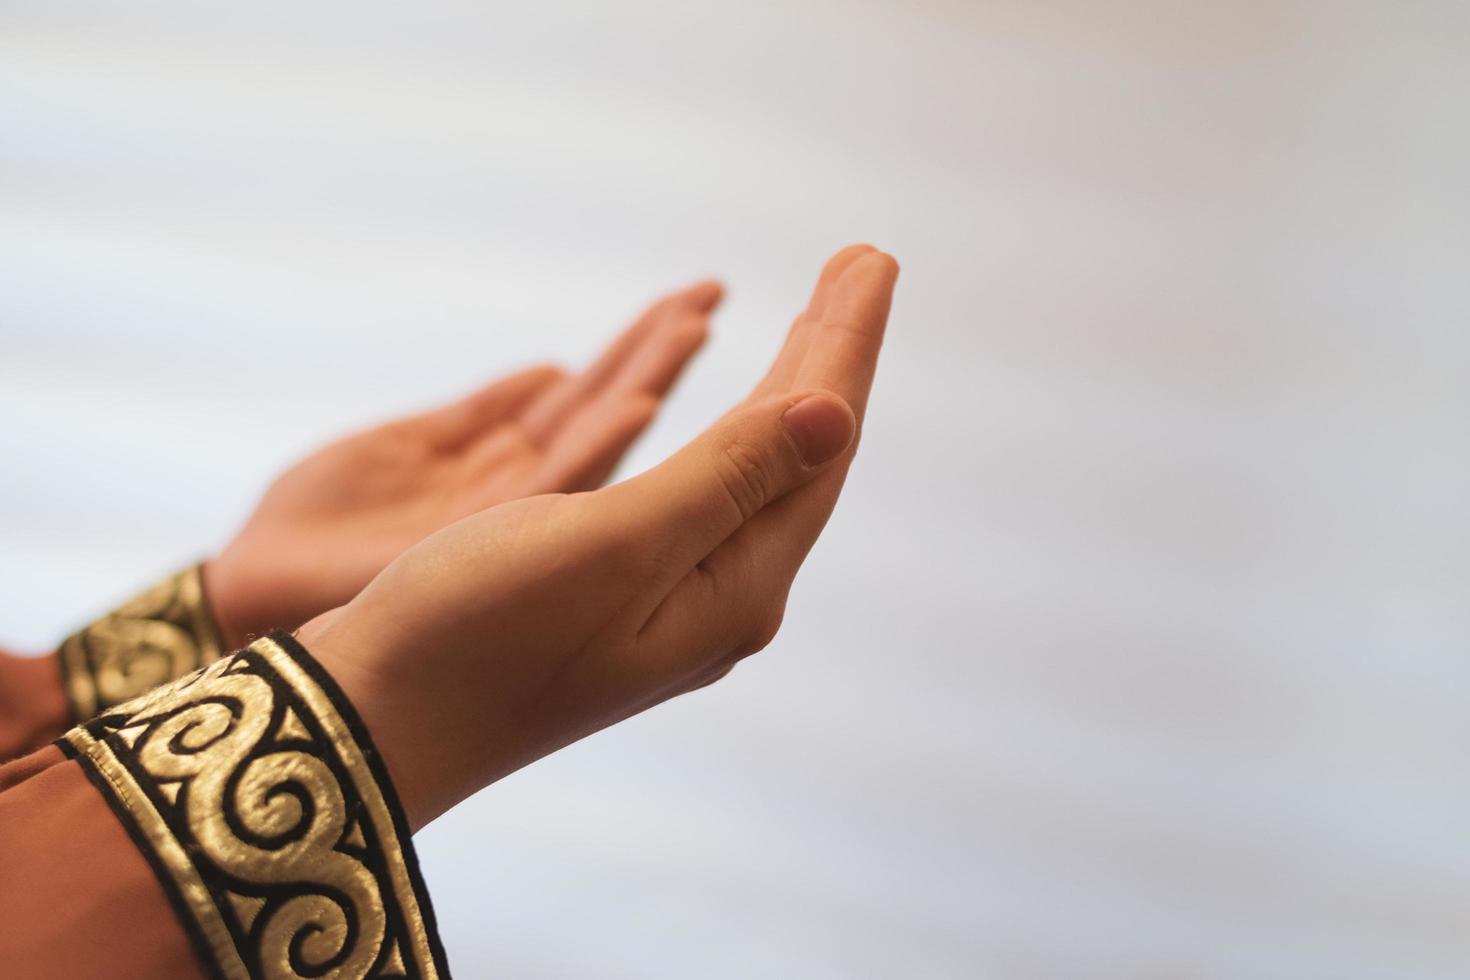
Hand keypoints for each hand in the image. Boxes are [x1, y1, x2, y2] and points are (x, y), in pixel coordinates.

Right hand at [300, 245, 897, 830]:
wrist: (378, 725)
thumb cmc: (481, 634)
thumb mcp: (614, 544)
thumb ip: (728, 475)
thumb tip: (836, 414)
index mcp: (735, 588)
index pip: (818, 443)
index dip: (845, 345)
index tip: (873, 258)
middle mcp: (722, 598)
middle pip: (798, 455)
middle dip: (829, 355)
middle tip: (862, 265)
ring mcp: (673, 601)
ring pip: (754, 473)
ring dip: (786, 391)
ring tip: (814, 325)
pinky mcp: (621, 595)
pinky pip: (706, 493)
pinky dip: (730, 435)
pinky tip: (736, 425)